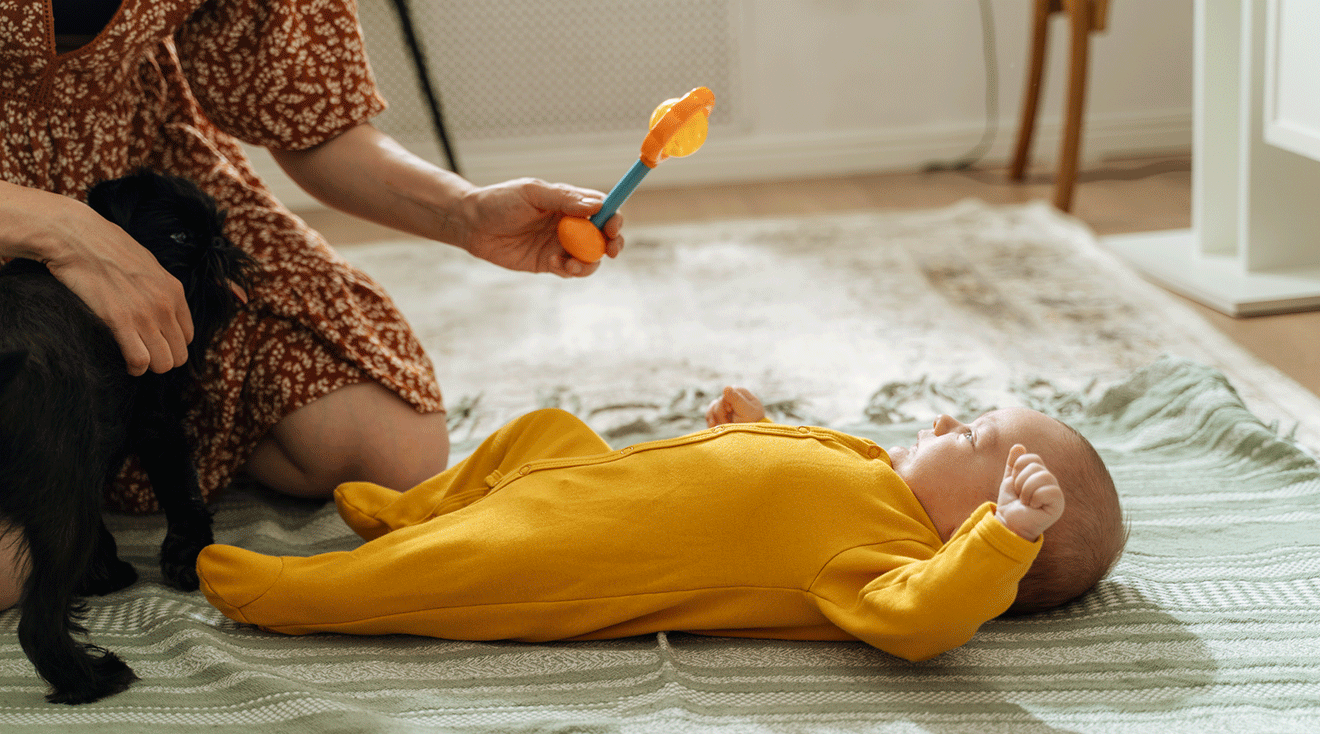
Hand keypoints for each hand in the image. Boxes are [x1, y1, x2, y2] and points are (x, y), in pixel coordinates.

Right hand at [9, 189, 192, 375]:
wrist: (76, 236)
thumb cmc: (106, 248)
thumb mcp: (147, 265)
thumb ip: (158, 289)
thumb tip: (161, 309)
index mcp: (174, 291)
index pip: (187, 336)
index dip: (171, 345)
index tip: (154, 344)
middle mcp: (165, 305)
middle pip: (178, 354)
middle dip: (162, 360)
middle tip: (144, 355)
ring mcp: (145, 314)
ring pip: (163, 363)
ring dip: (149, 367)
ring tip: (135, 361)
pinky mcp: (120, 320)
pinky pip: (139, 360)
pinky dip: (134, 368)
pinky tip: (126, 364)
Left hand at [458, 178, 623, 276]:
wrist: (472, 224)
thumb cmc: (500, 201)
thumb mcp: (532, 193)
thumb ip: (564, 199)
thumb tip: (598, 204)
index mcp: (569, 202)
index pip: (603, 208)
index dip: (614, 217)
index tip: (612, 226)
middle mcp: (570, 223)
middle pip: (603, 236)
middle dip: (612, 244)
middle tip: (610, 250)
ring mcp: (560, 244)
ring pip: (591, 257)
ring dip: (589, 262)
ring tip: (570, 263)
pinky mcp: (549, 263)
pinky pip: (571, 270)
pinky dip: (569, 270)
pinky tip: (552, 263)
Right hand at [706, 386, 764, 426]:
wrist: (750, 438)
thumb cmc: (753, 424)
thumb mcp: (747, 411)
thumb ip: (736, 399)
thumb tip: (726, 387)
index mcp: (742, 393)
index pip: (728, 391)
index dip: (727, 401)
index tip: (730, 410)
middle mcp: (733, 397)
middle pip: (720, 401)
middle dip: (722, 413)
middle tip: (730, 423)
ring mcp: (726, 405)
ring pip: (713, 407)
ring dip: (717, 419)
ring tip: (725, 426)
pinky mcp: (719, 413)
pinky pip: (710, 413)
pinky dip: (710, 419)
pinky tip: (712, 426)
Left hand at [994, 445, 1064, 540]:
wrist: (1008, 522)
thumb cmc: (1010, 504)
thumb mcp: (1009, 481)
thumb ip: (1014, 465)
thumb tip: (1018, 446)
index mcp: (1040, 475)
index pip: (1032, 458)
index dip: (1018, 469)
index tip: (1015, 483)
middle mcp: (1051, 482)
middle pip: (1037, 467)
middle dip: (1020, 481)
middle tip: (1020, 495)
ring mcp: (1056, 493)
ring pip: (1044, 476)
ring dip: (1027, 489)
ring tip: (1025, 501)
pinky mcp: (1058, 505)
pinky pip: (1050, 491)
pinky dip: (1035, 498)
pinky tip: (1033, 507)